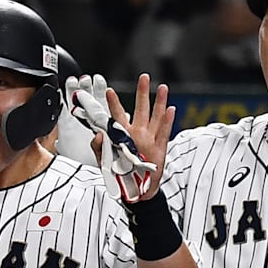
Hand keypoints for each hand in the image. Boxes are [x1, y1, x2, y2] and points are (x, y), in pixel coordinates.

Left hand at [65, 74, 162, 202]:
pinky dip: (168, 121)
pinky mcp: (159, 149)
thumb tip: (97, 134)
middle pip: (141, 109)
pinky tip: (171, 109)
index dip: (114, 103)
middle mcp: (137, 134)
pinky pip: (164, 132)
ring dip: (160, 102)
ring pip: (156, 117)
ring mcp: (150, 140)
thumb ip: (99, 147)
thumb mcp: (105, 161)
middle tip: (144, 77)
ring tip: (163, 87)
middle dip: (143, 93)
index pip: (117, 115)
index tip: (109, 90)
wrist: (135, 190)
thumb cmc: (120, 174)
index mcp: (123, 135)